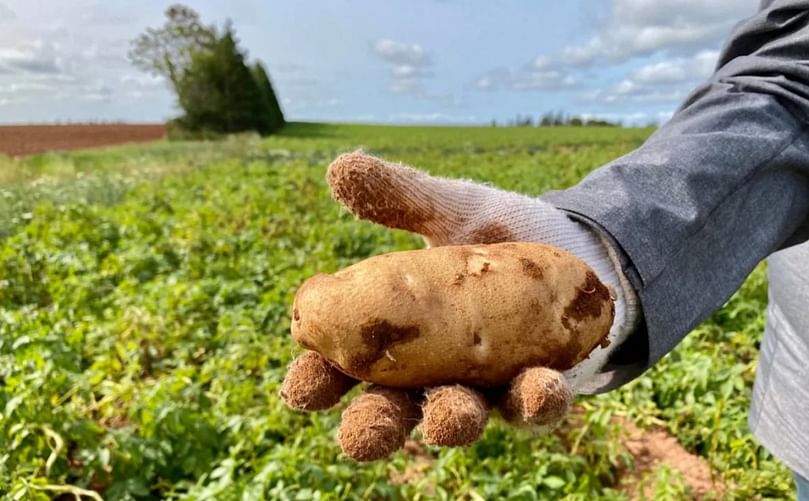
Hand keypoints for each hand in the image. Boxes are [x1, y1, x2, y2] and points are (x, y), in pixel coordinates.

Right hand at [281, 151, 637, 460]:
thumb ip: (401, 198)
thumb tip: (339, 167)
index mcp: (394, 334)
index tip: (303, 386)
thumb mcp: (453, 209)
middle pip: (389, 414)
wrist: (578, 247)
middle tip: (361, 435)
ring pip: (456, 420)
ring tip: (451, 418)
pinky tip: (541, 386)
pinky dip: (534, 402)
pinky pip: (532, 408)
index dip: (318, 382)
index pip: (341, 367)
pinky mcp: (535, 391)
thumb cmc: (499, 233)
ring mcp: (483, 387)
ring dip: (451, 423)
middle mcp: (430, 372)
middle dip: (373, 428)